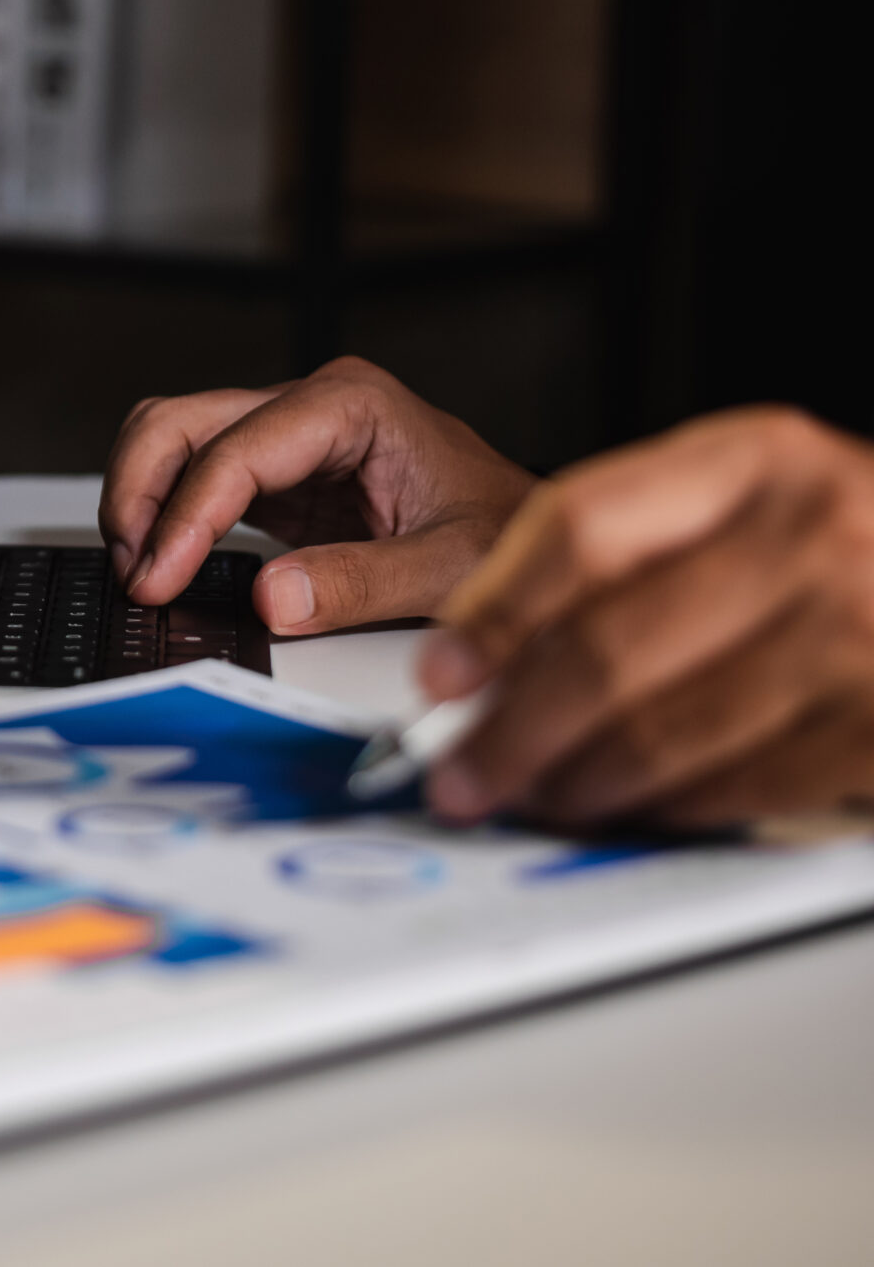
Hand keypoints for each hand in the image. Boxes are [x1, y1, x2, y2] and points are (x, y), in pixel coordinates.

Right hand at [99, 356, 535, 633]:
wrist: (542, 546)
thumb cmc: (512, 541)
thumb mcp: (454, 569)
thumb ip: (363, 584)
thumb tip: (273, 598)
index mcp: (352, 405)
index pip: (234, 450)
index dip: (185, 516)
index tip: (159, 577)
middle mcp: (311, 405)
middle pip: (179, 420)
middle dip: (140, 491)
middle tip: (134, 571)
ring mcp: (289, 436)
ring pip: (171, 437)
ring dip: (141, 497)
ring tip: (140, 568)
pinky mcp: (279, 476)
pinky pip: (193, 475)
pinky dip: (164, 514)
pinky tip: (164, 564)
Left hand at [417, 408, 873, 830]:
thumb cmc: (823, 544)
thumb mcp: (733, 502)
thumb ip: (618, 554)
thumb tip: (478, 656)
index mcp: (752, 460)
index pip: (583, 529)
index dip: (496, 610)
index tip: (438, 675)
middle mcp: (811, 536)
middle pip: (611, 645)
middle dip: (513, 727)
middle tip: (456, 771)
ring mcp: (856, 634)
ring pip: (666, 729)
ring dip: (574, 781)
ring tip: (521, 797)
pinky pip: (738, 784)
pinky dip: (661, 807)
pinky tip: (616, 810)